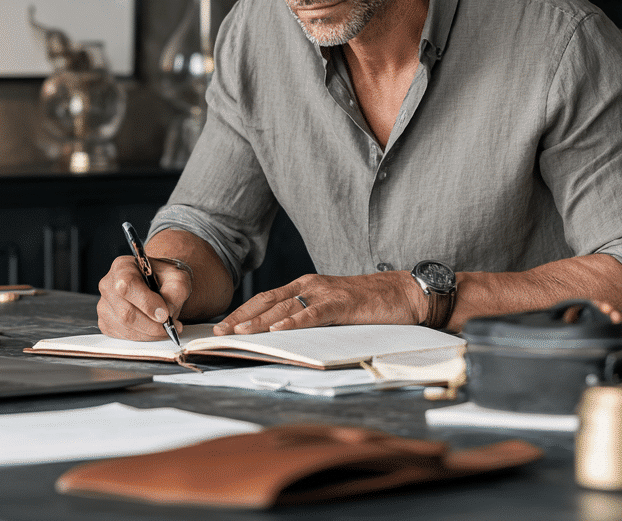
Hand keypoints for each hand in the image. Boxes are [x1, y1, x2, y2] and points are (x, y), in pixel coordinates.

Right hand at [97, 255, 192, 339]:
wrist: (159, 284)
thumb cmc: (165, 278)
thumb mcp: (177, 278)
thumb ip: (175, 292)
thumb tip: (165, 314)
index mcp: (123, 267)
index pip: (127, 285)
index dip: (146, 303)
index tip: (164, 314)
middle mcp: (108, 285)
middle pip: (125, 312)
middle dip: (152, 324)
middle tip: (170, 325)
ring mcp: (104, 305)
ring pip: (125, 327)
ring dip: (150, 332)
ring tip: (166, 327)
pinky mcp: (106, 323)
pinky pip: (124, 336)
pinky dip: (143, 336)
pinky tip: (153, 328)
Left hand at [212, 272, 425, 335]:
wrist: (402, 294)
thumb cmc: (367, 305)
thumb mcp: (332, 309)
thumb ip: (309, 316)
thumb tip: (282, 335)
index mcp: (306, 286)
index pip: (266, 298)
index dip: (242, 311)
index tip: (221, 326)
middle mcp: (310, 285)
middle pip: (267, 301)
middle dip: (241, 317)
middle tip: (218, 333)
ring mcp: (325, 293)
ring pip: (284, 307)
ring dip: (259, 321)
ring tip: (238, 333)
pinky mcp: (341, 304)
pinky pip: (312, 314)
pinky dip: (293, 321)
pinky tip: (277, 330)